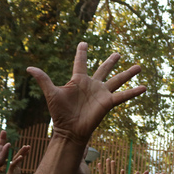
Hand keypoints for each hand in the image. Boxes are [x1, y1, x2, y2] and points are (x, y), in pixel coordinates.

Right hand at [0, 145, 29, 173]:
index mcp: (17, 170)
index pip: (20, 159)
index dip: (24, 154)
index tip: (28, 148)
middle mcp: (13, 169)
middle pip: (18, 157)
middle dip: (23, 151)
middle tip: (28, 145)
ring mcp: (11, 170)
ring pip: (15, 159)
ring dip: (20, 153)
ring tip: (25, 147)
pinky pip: (13, 165)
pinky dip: (17, 161)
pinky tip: (21, 157)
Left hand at [27, 43, 145, 144]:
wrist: (70, 130)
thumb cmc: (59, 113)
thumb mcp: (51, 93)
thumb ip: (43, 79)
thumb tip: (29, 68)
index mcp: (78, 80)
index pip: (80, 62)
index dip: (81, 53)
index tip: (84, 43)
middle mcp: (92, 85)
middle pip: (104, 69)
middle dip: (111, 62)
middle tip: (118, 53)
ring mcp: (101, 93)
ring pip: (117, 80)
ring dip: (128, 73)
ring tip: (139, 66)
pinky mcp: (108, 103)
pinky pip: (123, 96)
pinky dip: (133, 92)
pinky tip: (144, 88)